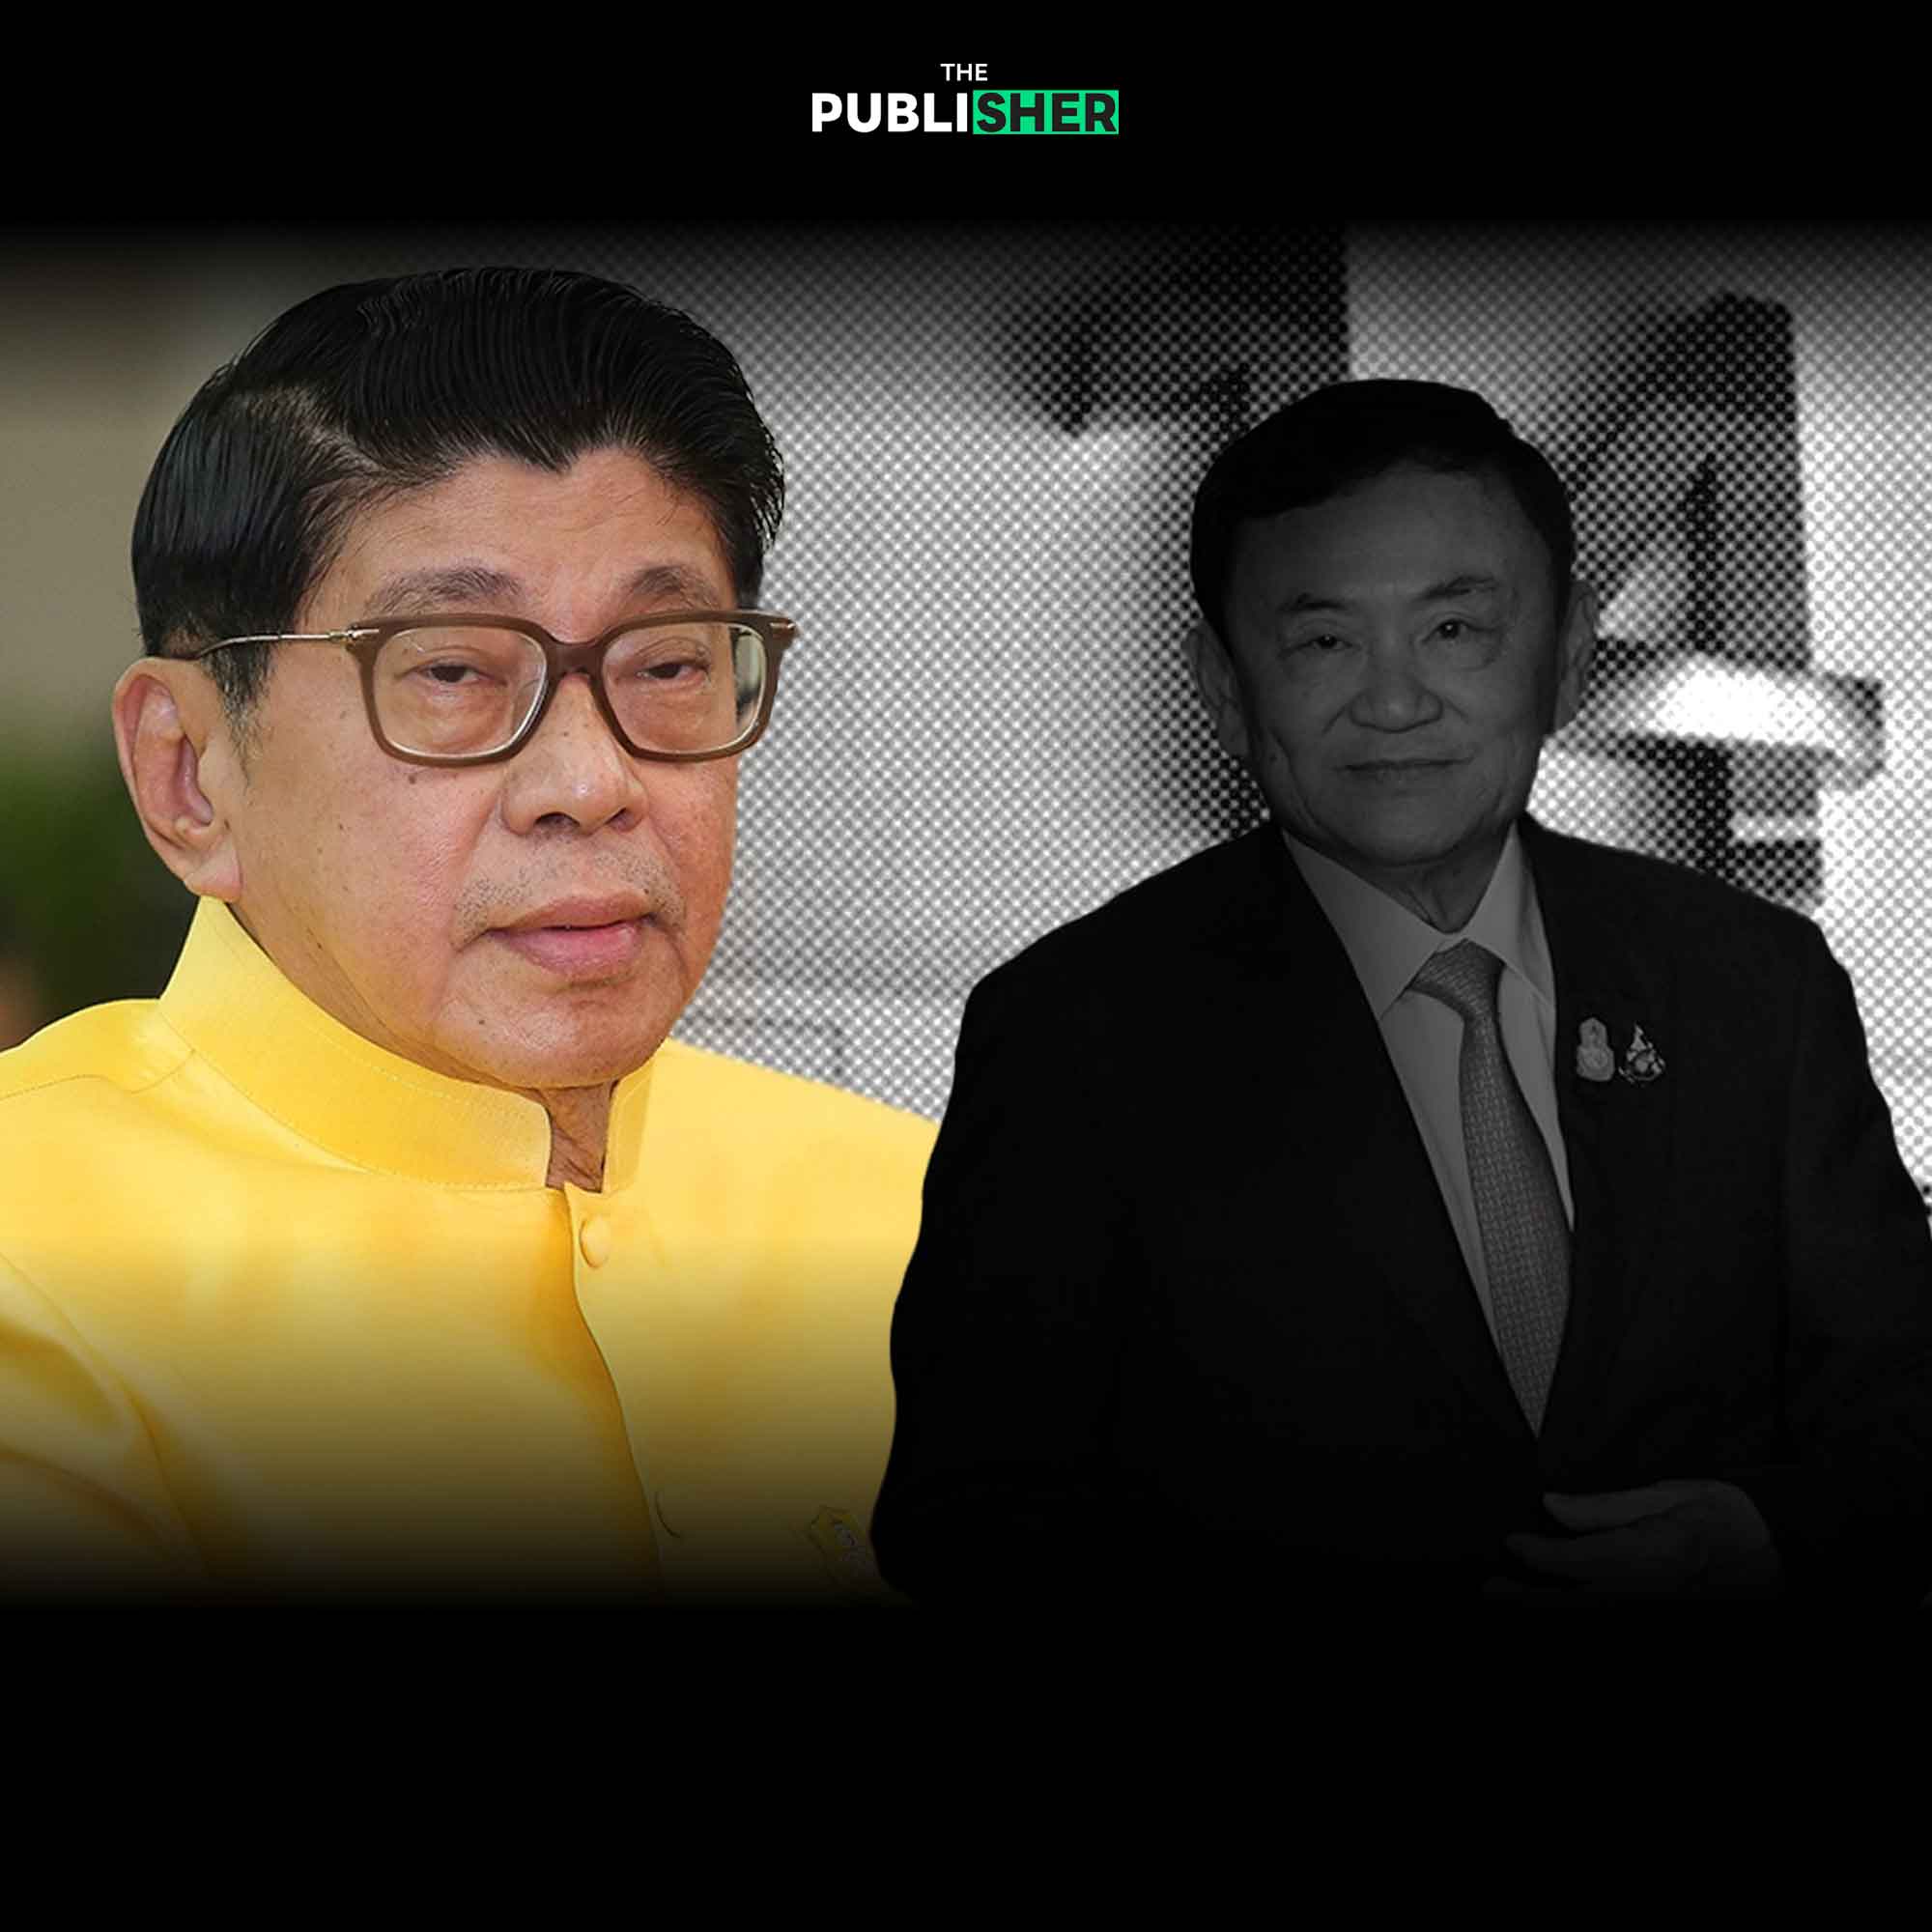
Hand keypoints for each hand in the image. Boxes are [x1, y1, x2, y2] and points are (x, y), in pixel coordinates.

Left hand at [1484, 1480, 1783, 1603]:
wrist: (1789, 1554)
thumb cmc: (1731, 1516)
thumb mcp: (1669, 1495)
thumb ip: (1607, 1507)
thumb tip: (1553, 1506)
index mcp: (1653, 1555)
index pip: (1579, 1561)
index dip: (1539, 1556)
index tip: (1512, 1543)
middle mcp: (1654, 1594)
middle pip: (1577, 1603)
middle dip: (1531, 1599)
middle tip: (1492, 1589)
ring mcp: (1663, 1615)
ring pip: (1593, 1620)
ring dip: (1552, 1612)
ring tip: (1514, 1602)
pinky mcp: (1670, 1623)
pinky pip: (1618, 1625)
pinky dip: (1584, 1619)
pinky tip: (1564, 1611)